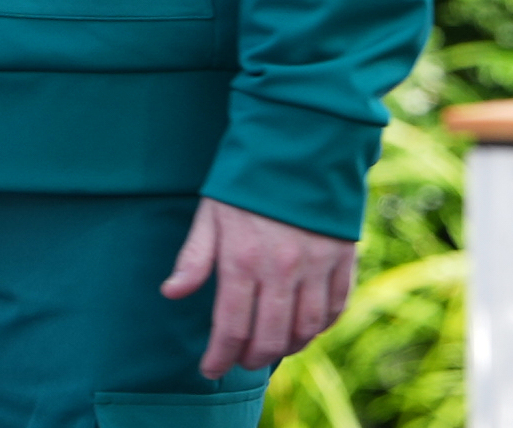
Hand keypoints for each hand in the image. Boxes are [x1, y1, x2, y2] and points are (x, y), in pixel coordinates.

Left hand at [163, 197, 357, 375]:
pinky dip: (320, 327)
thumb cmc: (247, 179)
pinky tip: (305, 328)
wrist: (299, 143)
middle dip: (252, 358)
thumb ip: (194, 257)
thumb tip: (171, 293)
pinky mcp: (342, 258)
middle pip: (270, 337)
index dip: (220, 356)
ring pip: (306, 329)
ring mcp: (316, 266)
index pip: (231, 327)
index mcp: (243, 258)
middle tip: (241, 361)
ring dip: (287, 347)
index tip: (211, 370)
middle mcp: (282, 269)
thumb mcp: (211, 212)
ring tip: (271, 348)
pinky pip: (335, 308)